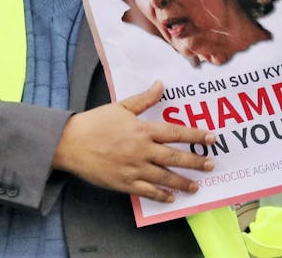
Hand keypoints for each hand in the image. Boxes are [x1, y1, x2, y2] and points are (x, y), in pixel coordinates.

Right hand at [52, 81, 214, 202]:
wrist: (70, 143)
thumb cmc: (94, 123)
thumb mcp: (119, 107)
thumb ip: (143, 99)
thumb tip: (161, 85)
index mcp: (142, 130)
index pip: (175, 133)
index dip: (195, 136)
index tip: (211, 138)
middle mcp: (142, 150)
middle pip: (175, 158)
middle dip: (196, 162)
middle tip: (210, 164)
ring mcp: (134, 169)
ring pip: (165, 178)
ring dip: (184, 182)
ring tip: (196, 185)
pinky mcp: (124, 183)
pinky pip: (148, 192)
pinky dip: (162, 195)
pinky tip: (171, 197)